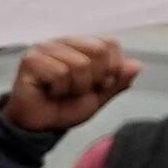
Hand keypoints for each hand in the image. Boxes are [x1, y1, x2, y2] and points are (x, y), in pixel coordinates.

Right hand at [1, 34, 140, 135]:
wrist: (40, 126)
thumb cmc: (65, 107)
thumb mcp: (99, 96)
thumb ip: (118, 81)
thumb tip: (137, 65)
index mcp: (82, 45)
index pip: (110, 43)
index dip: (110, 69)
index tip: (96, 85)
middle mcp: (65, 41)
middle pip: (99, 50)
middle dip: (94, 79)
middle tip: (78, 90)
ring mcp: (46, 48)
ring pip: (80, 64)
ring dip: (75, 88)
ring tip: (62, 92)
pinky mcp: (31, 59)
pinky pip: (59, 73)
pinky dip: (59, 90)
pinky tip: (49, 92)